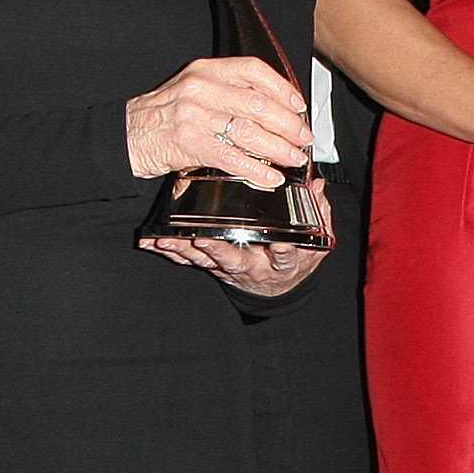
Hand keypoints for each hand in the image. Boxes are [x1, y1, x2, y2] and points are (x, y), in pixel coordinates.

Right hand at [125, 57, 312, 187]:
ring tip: (294, 159)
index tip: (299, 105)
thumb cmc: (161, 116)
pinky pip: (231, 158)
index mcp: (206, 70)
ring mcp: (193, 115)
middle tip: (304, 138)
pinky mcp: (188, 144)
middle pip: (258, 104)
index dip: (282, 88)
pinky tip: (270, 177)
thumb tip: (272, 107)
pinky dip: (256, 169)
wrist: (125, 136)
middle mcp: (201, 88)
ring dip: (279, 148)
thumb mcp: (192, 89)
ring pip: (249, 131)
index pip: (253, 70)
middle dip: (288, 124)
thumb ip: (227, 91)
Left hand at [142, 195, 333, 297]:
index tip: (279, 243)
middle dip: (219, 251)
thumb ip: (319, 214)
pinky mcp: (213, 266)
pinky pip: (190, 261)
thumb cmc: (293, 259)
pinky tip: (154, 242)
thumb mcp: (315, 242)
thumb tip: (317, 185)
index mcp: (281, 260)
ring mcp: (231, 268)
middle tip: (205, 240)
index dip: (283, 251)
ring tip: (168, 240)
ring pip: (207, 261)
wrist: (277, 287)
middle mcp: (254, 266)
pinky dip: (171, 252)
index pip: (285, 256)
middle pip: (236, 261)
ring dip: (186, 251)